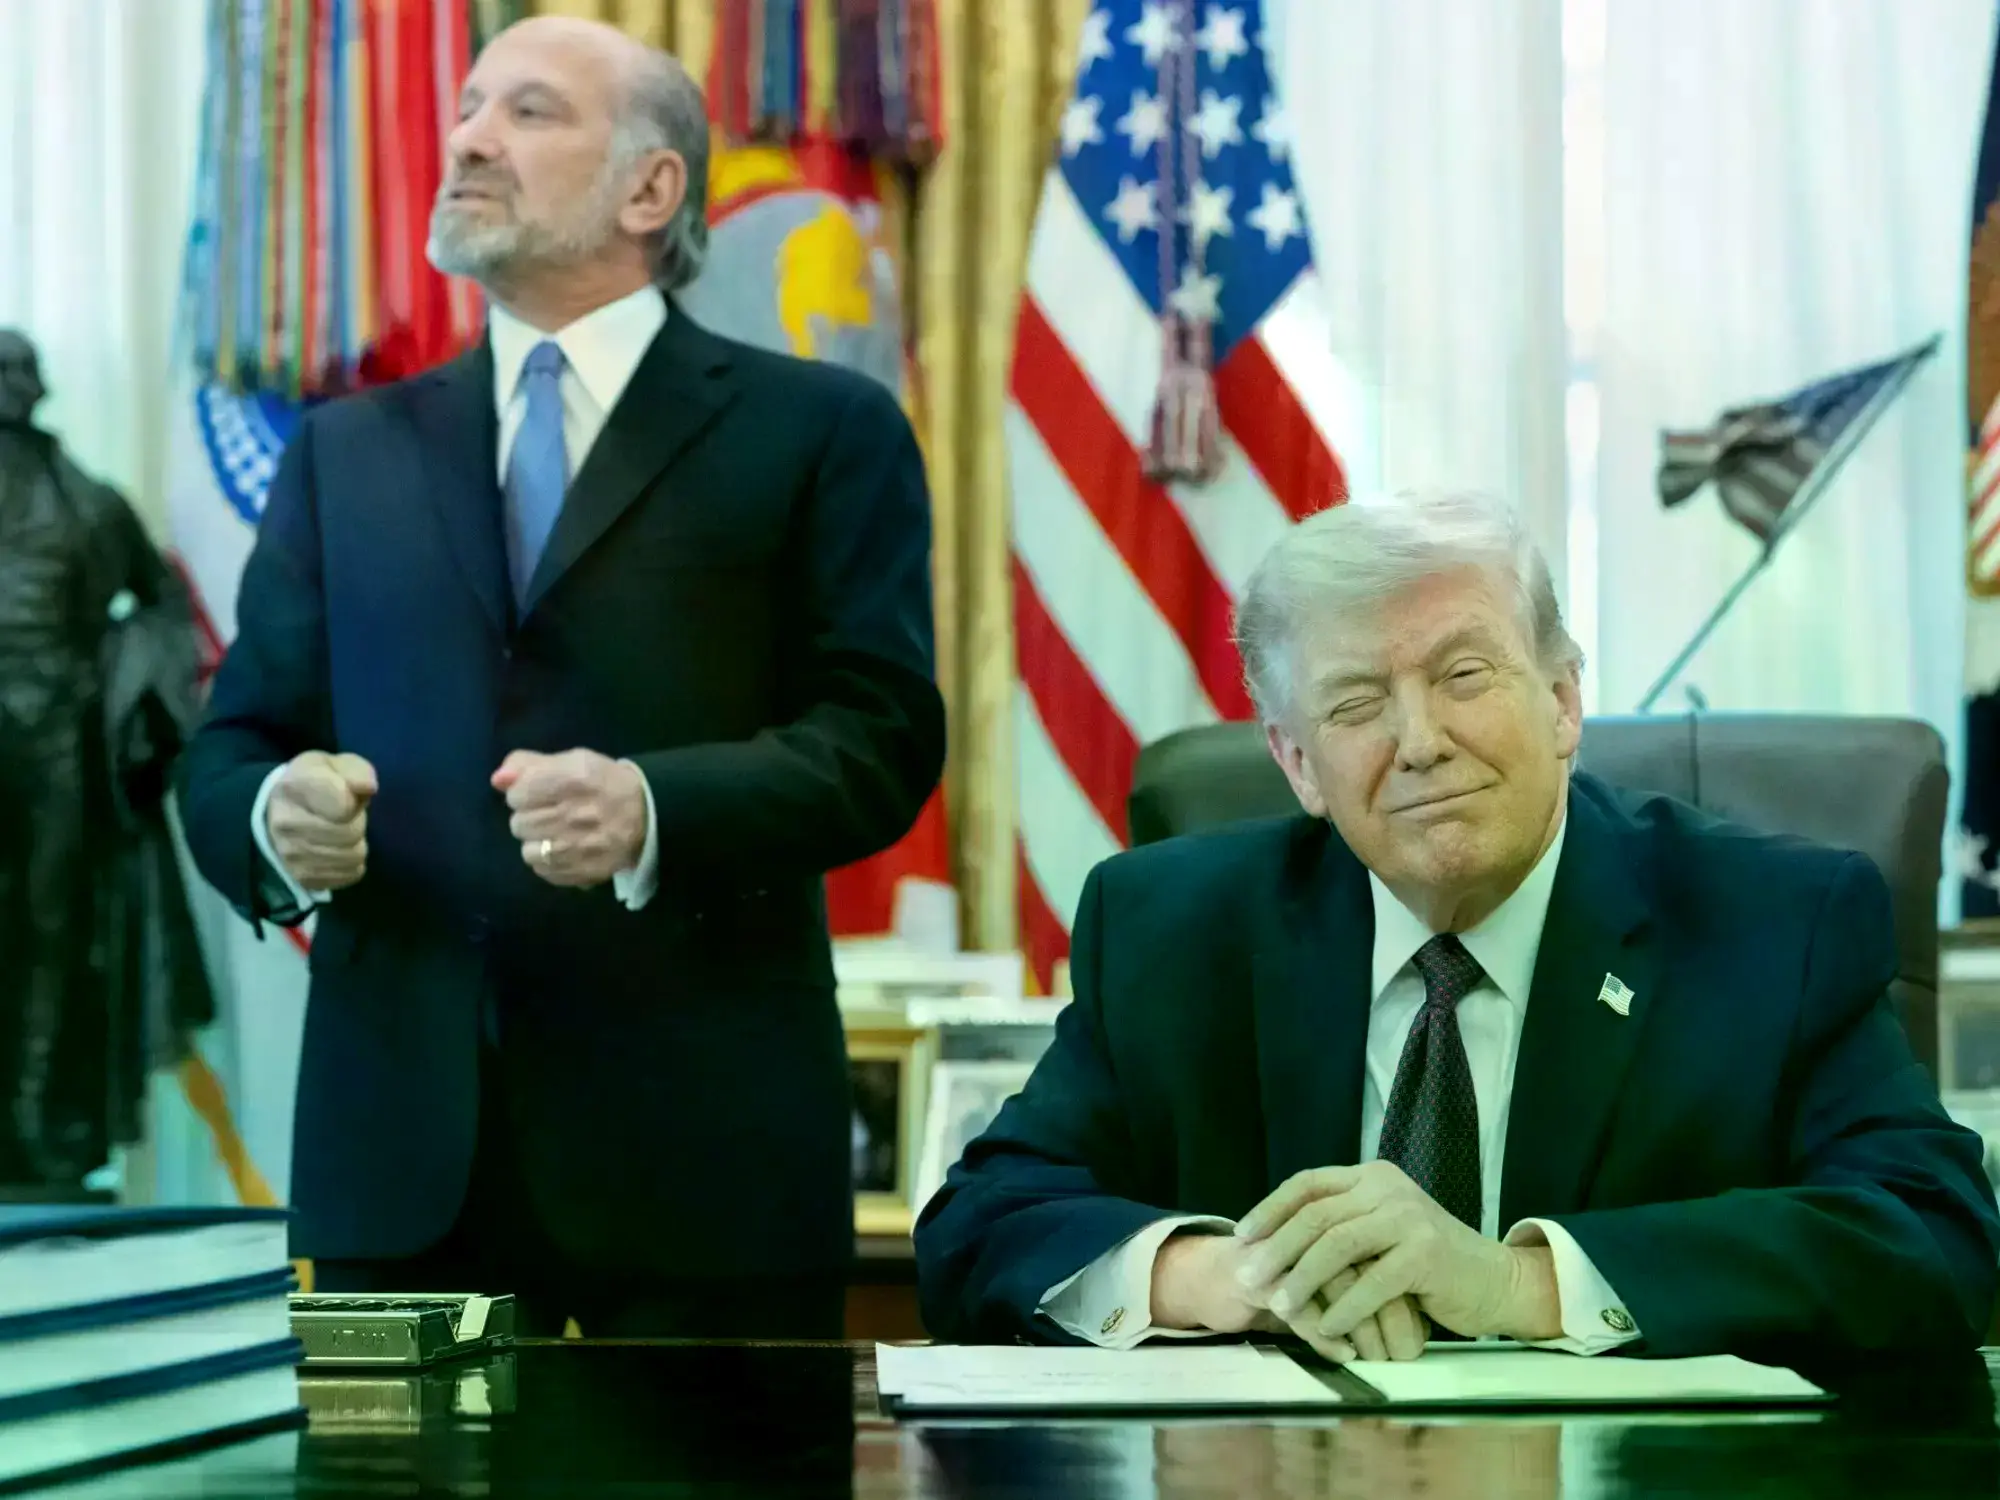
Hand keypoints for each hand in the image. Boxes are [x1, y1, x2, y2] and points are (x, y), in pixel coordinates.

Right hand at [266, 751, 375, 890]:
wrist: (279, 810)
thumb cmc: (315, 783)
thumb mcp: (335, 764)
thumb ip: (356, 772)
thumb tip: (369, 788)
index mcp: (294, 787)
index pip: (343, 806)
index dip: (354, 800)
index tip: (345, 795)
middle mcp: (286, 823)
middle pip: (351, 832)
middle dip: (357, 821)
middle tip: (344, 815)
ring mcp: (291, 855)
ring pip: (354, 856)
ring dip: (356, 843)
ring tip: (339, 831)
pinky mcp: (302, 878)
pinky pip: (351, 874)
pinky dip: (351, 862)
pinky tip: (336, 849)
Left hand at [492, 748, 647, 887]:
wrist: (647, 813)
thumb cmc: (604, 782)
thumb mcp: (572, 760)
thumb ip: (529, 765)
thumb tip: (498, 779)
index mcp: (569, 780)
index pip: (516, 795)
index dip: (525, 793)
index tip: (541, 792)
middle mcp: (572, 814)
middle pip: (519, 824)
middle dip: (531, 817)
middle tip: (553, 813)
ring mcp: (577, 847)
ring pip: (528, 850)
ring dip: (539, 842)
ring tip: (558, 834)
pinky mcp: (582, 871)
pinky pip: (543, 871)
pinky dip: (550, 862)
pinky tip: (565, 850)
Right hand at [1152, 1231, 1424, 1363]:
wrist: (1212, 1278)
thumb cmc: (1277, 1279)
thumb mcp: (1323, 1278)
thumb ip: (1359, 1280)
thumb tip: (1411, 1315)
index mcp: (1325, 1216)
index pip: (1376, 1245)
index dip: (1396, 1282)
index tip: (1421, 1326)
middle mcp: (1304, 1227)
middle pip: (1362, 1260)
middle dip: (1385, 1306)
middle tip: (1406, 1347)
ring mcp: (1280, 1250)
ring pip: (1335, 1282)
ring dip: (1359, 1322)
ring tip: (1379, 1355)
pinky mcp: (1256, 1279)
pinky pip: (1300, 1309)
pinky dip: (1324, 1334)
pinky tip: (1343, 1354)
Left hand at [1234, 1162, 1561, 1346]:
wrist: (1492, 1281)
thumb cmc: (1426, 1264)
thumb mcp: (1379, 1231)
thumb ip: (1340, 1225)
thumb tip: (1270, 1241)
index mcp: (1372, 1177)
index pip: (1308, 1183)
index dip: (1270, 1208)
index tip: (1241, 1237)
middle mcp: (1387, 1188)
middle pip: (1315, 1214)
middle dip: (1275, 1249)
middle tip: (1248, 1279)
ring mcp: (1408, 1217)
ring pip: (1337, 1245)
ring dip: (1302, 1279)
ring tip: (1280, 1307)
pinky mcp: (1426, 1253)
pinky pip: (1371, 1282)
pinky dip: (1344, 1308)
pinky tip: (1326, 1330)